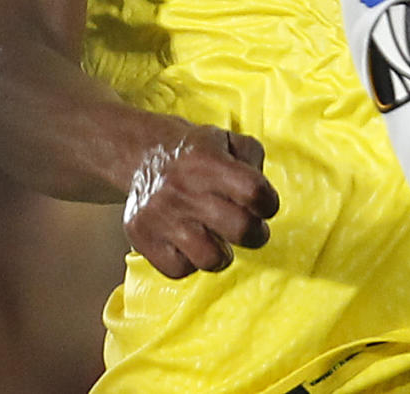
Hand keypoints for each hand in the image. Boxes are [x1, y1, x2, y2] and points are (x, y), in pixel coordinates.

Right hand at [123, 124, 279, 277]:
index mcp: (207, 160)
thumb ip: (251, 159)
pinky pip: (178, 269)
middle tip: (253, 231)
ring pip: (210, 258)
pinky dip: (190, 263)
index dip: (269, 203)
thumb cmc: (193, 151)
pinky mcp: (142, 237)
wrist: (141, 152)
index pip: (253, 191)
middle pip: (239, 228)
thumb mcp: (226, 139)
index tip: (267, 206)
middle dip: (256, 235)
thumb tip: (262, 194)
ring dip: (223, 254)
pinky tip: (192, 246)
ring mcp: (161, 216)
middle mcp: (184, 189)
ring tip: (221, 242)